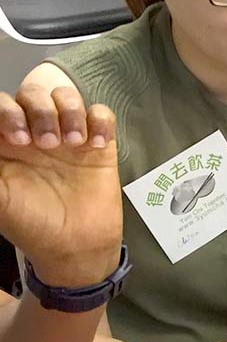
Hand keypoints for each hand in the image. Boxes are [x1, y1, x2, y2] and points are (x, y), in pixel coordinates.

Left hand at [0, 84, 120, 286]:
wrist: (76, 248)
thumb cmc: (31, 225)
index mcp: (6, 143)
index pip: (2, 105)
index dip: (8, 112)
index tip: (20, 140)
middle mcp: (35, 133)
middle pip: (34, 93)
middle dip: (41, 111)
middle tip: (49, 144)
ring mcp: (68, 137)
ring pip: (67, 97)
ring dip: (71, 113)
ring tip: (73, 143)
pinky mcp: (99, 145)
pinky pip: (101, 114)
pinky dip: (99, 121)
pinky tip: (96, 144)